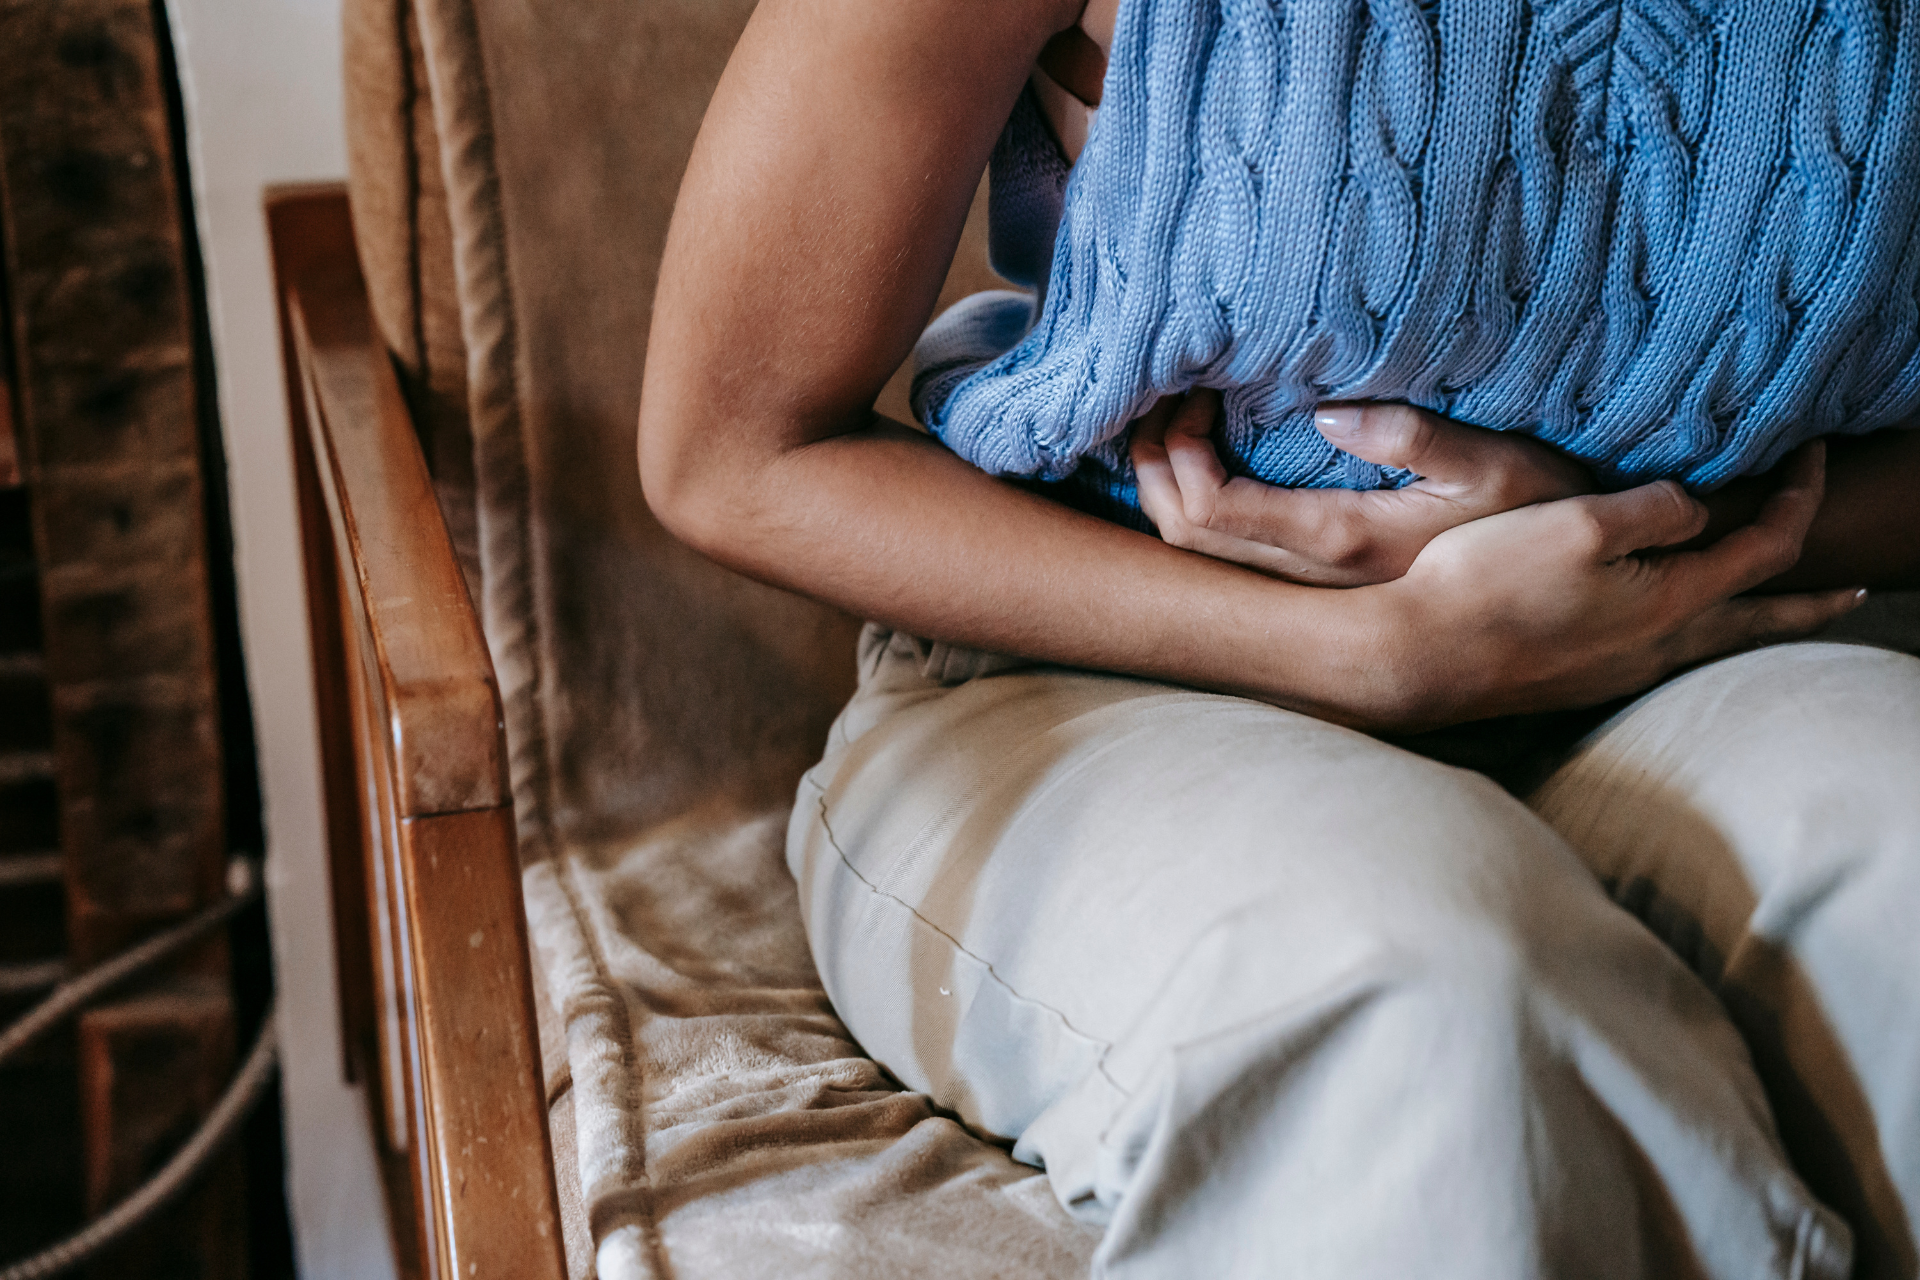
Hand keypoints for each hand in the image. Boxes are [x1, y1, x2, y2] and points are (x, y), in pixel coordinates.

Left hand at [1130, 392, 1593, 584]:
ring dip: (1167, 485)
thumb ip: (1418, 438)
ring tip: (1173, 419)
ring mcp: (1313, 585)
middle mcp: (1313, 577)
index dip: (1177, 455)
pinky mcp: (1321, 580)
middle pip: (1184, 536)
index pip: (1212, 512)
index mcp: (1342, 541)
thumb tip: (1327, 416)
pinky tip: (1205, 457)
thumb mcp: (1499, 464)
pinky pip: (1227, 550)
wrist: (1571, 589)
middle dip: (1153, 465)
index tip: (1193, 390)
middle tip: (1163, 394)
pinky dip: (1195, 502)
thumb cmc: (1544, 514)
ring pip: (1198, 552)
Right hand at [1372, 441, 1866, 726]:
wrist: (1418, 657)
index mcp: (1671, 601)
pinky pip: (1663, 654)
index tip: (1811, 454)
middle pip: (1760, 622)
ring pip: (1712, 644)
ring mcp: (1617, 672)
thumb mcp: (1579, 522)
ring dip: (1753, 621)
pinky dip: (1696, 634)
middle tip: (1856, 592)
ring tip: (1771, 612)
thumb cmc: (1490, 584)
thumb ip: (1654, 508)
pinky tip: (1669, 629)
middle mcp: (1657, 647)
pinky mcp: (1578, 681)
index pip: (1767, 546)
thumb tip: (1694, 509)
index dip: (1799, 496)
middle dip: (1811, 603)